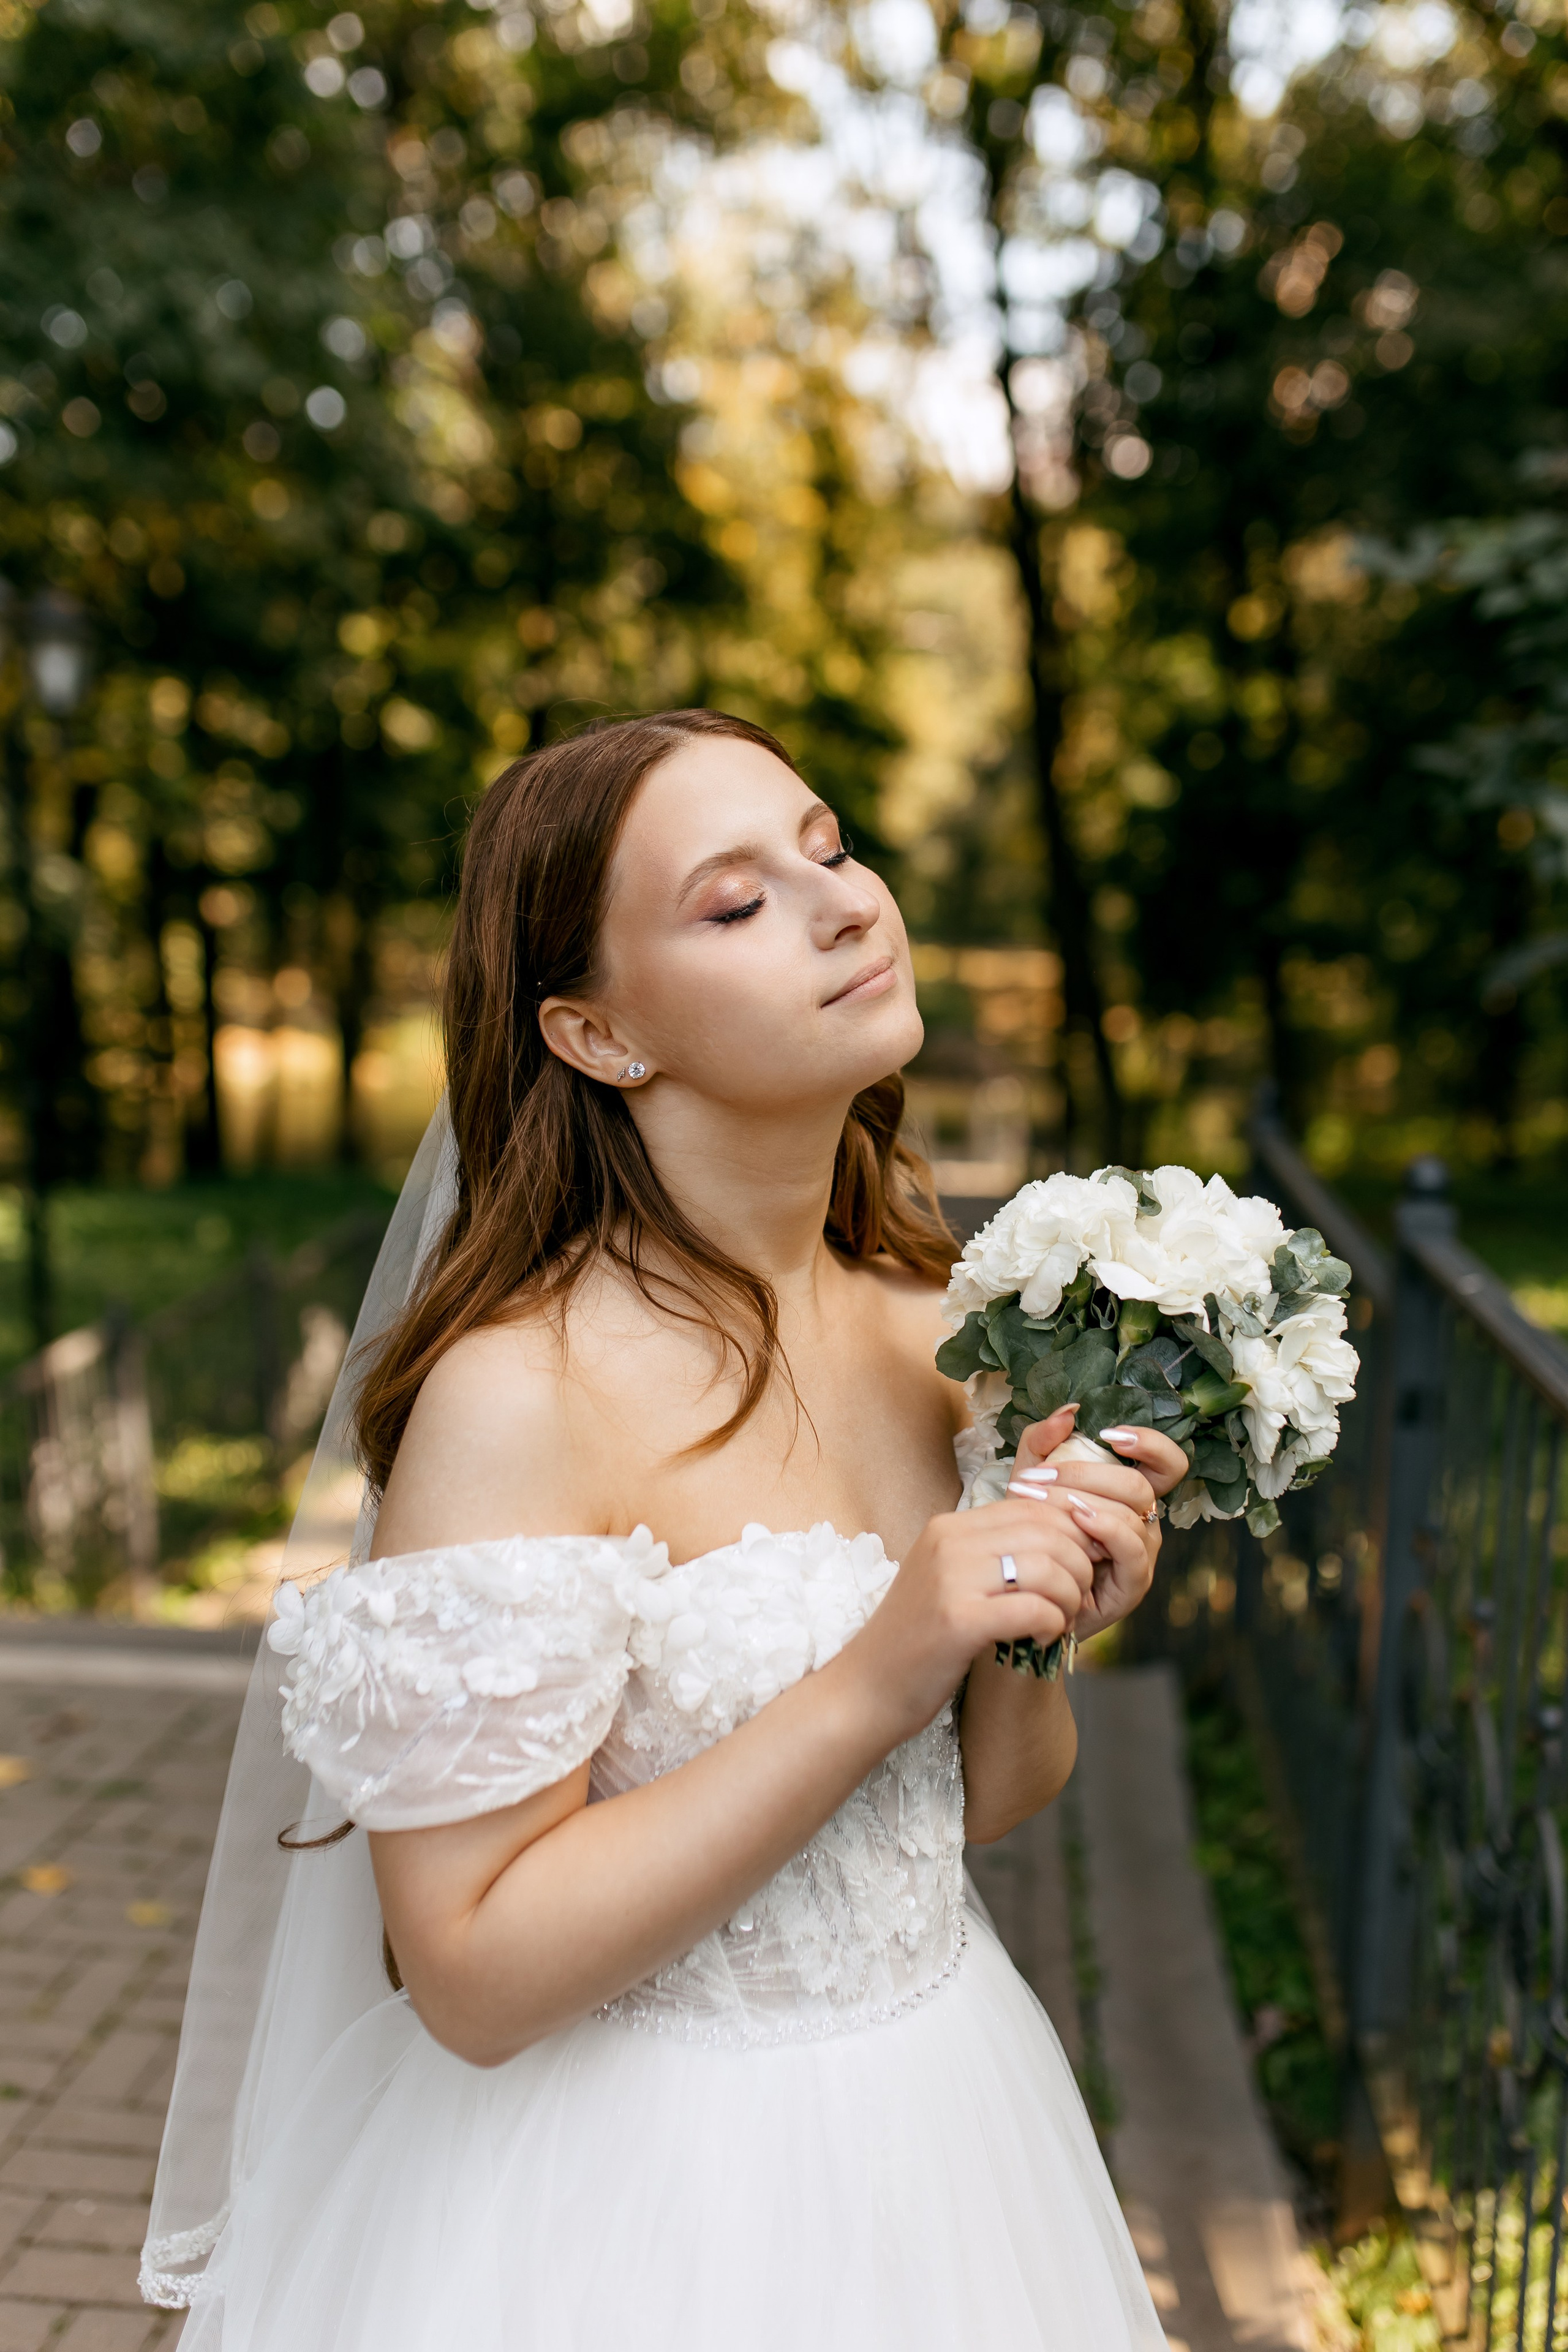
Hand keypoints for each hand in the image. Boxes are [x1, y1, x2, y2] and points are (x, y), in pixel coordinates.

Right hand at [847, 1496, 1095, 1743]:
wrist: (865, 1691)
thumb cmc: (915, 1642)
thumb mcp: (948, 1581)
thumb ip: (990, 1556)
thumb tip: (1058, 1543)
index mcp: (948, 1527)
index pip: (1033, 1507)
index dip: (1072, 1535)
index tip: (1078, 1570)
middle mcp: (948, 1542)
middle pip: (1048, 1532)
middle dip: (1079, 1567)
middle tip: (1076, 1600)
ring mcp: (951, 1579)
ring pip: (1047, 1567)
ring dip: (1069, 1598)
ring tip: (1061, 1622)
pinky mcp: (958, 1620)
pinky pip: (1034, 1608)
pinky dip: (1052, 1625)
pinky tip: (1041, 1641)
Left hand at [1006, 1405, 1187, 1642]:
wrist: (1017, 1587)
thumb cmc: (1030, 1530)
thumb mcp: (1030, 1477)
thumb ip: (1043, 1441)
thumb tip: (1071, 1412)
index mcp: (1129, 1494)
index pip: (1168, 1463)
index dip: (1151, 1444)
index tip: (1110, 1434)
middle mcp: (1144, 1522)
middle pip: (1141, 1485)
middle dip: (1088, 1473)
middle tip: (1039, 1476)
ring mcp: (1141, 1554)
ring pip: (1132, 1514)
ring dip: (1081, 1499)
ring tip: (1036, 1499)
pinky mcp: (1133, 1584)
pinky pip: (1133, 1549)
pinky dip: (1106, 1528)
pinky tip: (1077, 1520)